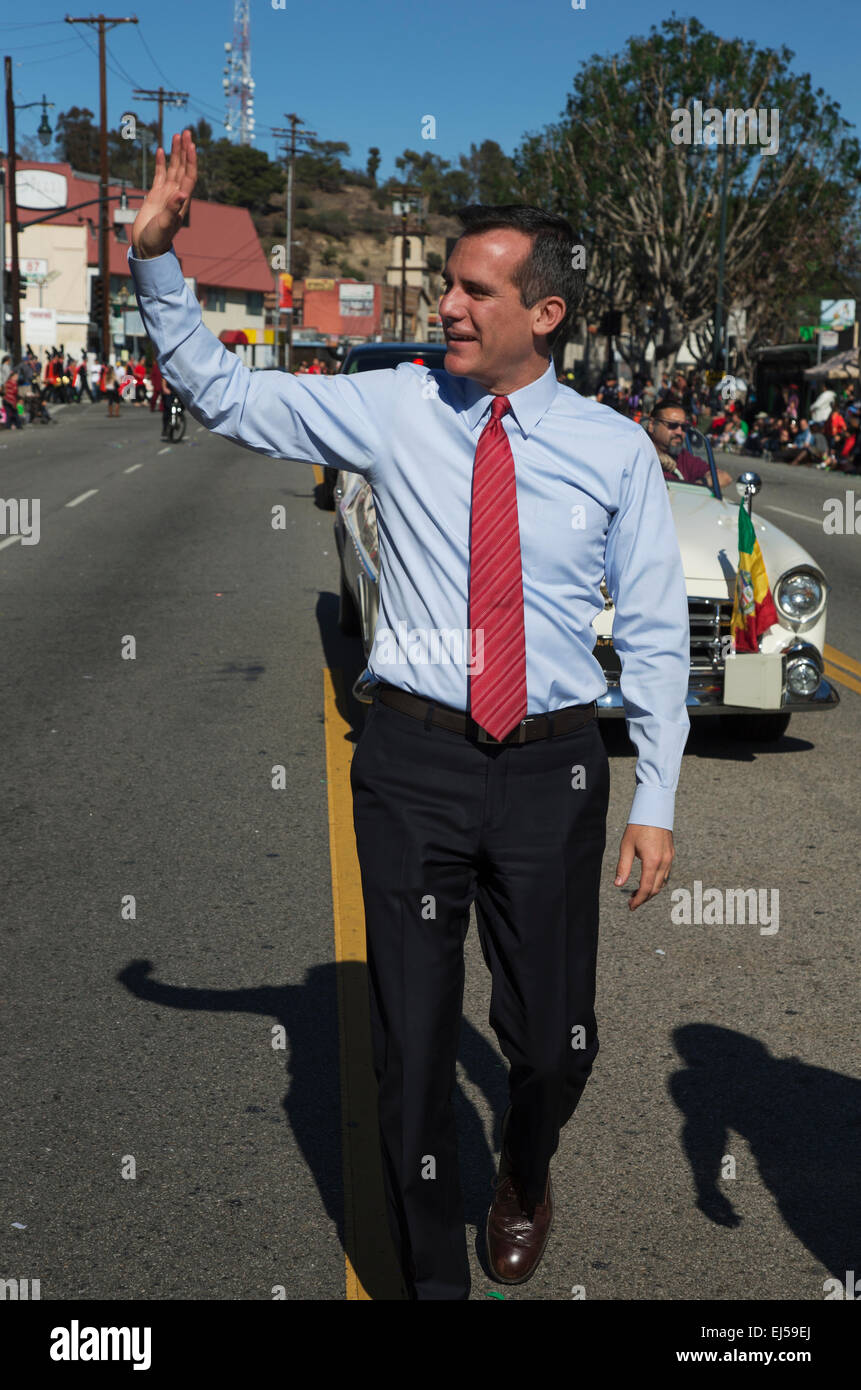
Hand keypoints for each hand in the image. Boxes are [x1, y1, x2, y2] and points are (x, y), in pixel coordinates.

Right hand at [131, 130, 196, 259]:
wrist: (148, 247)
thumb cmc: (158, 239)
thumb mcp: (166, 225)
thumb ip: (173, 209)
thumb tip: (182, 194)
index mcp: (182, 201)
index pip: (189, 176)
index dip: (191, 160)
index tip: (191, 145)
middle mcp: (176, 194)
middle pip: (183, 167)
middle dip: (185, 150)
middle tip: (186, 132)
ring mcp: (166, 194)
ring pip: (172, 168)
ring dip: (175, 153)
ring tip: (176, 135)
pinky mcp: (155, 195)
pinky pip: (159, 175)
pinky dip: (160, 162)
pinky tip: (160, 151)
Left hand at [614, 823, 673, 909]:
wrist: (654, 809)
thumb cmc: (638, 826)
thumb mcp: (626, 846)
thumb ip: (623, 867)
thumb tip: (618, 884)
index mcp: (652, 861)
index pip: (646, 888)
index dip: (638, 900)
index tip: (631, 906)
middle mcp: (664, 862)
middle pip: (656, 888)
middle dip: (644, 897)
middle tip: (632, 902)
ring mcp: (669, 858)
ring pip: (663, 882)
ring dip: (651, 890)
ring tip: (638, 892)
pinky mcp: (671, 854)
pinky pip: (666, 874)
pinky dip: (658, 881)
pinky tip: (648, 880)